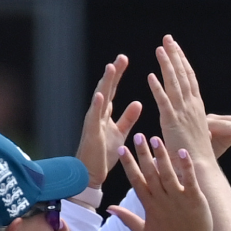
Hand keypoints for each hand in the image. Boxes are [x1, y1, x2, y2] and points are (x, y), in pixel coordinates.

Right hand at [76, 55, 143, 187]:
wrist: (91, 173)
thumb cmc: (104, 154)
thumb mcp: (121, 133)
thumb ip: (128, 117)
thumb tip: (138, 102)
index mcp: (105, 113)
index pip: (112, 89)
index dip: (117, 74)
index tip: (124, 59)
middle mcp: (97, 114)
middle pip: (106, 89)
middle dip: (113, 73)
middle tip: (121, 57)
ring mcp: (93, 122)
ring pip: (99, 99)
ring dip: (105, 84)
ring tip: (110, 68)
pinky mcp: (92, 133)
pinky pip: (94, 118)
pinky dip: (97, 106)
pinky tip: (100, 95)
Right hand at [109, 134, 210, 230]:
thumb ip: (126, 218)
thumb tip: (109, 208)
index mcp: (150, 206)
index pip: (136, 181)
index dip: (129, 164)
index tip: (122, 149)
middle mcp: (162, 201)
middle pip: (150, 173)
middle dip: (143, 154)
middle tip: (138, 136)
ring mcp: (178, 199)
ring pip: (167, 174)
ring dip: (161, 156)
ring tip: (156, 139)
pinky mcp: (195, 199)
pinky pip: (189, 179)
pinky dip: (186, 166)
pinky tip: (182, 152)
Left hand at [147, 36, 214, 159]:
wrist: (201, 169)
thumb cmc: (195, 155)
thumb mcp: (193, 131)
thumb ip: (187, 118)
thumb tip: (181, 113)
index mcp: (196, 107)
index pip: (189, 78)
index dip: (182, 61)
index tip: (175, 47)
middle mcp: (191, 106)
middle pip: (183, 75)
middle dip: (175, 55)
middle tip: (167, 39)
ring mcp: (182, 113)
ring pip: (174, 84)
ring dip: (167, 65)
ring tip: (159, 50)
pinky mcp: (172, 123)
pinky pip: (164, 102)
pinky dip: (157, 88)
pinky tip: (150, 76)